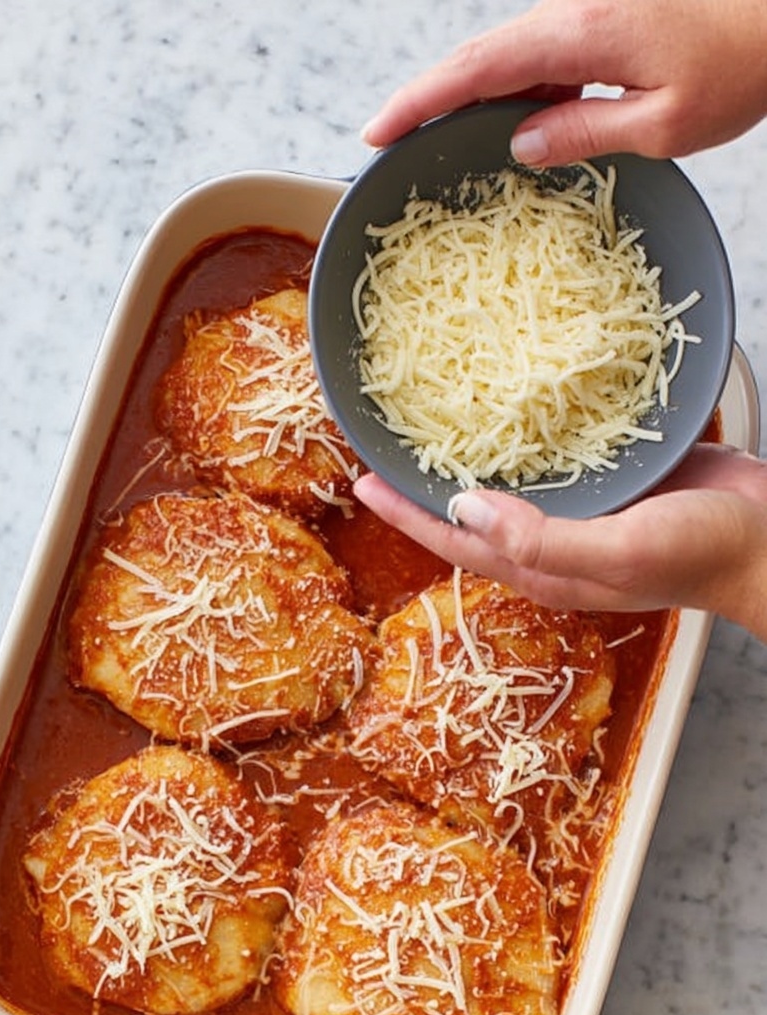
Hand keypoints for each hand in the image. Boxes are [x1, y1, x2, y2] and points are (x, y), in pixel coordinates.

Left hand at [353, 445, 766, 639]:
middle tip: (383, 441)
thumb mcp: (618, 552)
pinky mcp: (613, 478)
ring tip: (431, 413)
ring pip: (509, 479)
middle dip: (425, 482)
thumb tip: (463, 509)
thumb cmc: (703, 553)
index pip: (454, 541)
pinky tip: (513, 399)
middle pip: (471, 511)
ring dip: (469, 452)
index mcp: (543, 565)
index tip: (361, 481)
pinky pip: (555, 455)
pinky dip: (526, 429)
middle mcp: (553, 538)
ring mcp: (582, 509)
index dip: (406, 513)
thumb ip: (541, 538)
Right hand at [362, 0, 766, 164]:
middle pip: (478, 56)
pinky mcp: (602, 22)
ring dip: (472, 97)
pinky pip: (541, 57)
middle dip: (428, 98)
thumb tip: (520, 144)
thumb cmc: (741, 65)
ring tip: (439, 142)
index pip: (474, 70)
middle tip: (387, 140)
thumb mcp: (664, 124)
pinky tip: (515, 126)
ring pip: (508, 56)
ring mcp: (585, 14)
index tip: (375, 132)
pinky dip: (516, 92)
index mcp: (579, 34)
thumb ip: (585, 134)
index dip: (418, 101)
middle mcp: (572, 13)